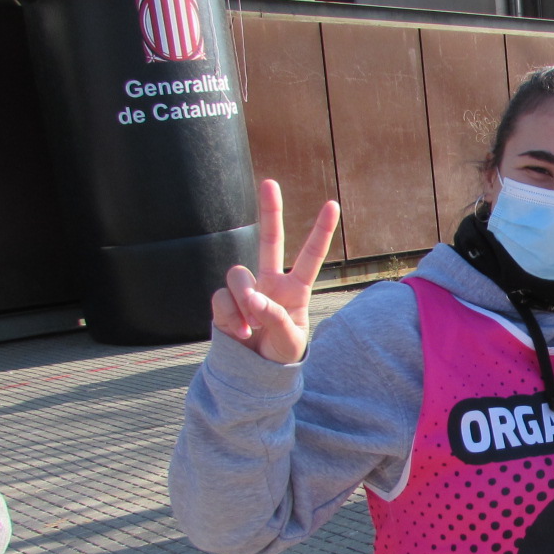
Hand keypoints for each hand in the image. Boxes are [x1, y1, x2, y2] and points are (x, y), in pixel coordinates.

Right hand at [212, 179, 340, 364]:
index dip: (320, 231)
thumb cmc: (281, 354)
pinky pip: (221, 298)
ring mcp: (246, 289)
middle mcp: (270, 283)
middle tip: (270, 182)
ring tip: (252, 327)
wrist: (254, 371)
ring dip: (243, 302)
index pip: (310, 256)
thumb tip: (252, 298)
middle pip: (270, 240)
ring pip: (238, 275)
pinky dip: (229, 317)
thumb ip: (275, 318)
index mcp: (295, 289)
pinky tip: (240, 333)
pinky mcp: (224, 301)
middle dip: (269, 210)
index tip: (333, 204)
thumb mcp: (289, 341)